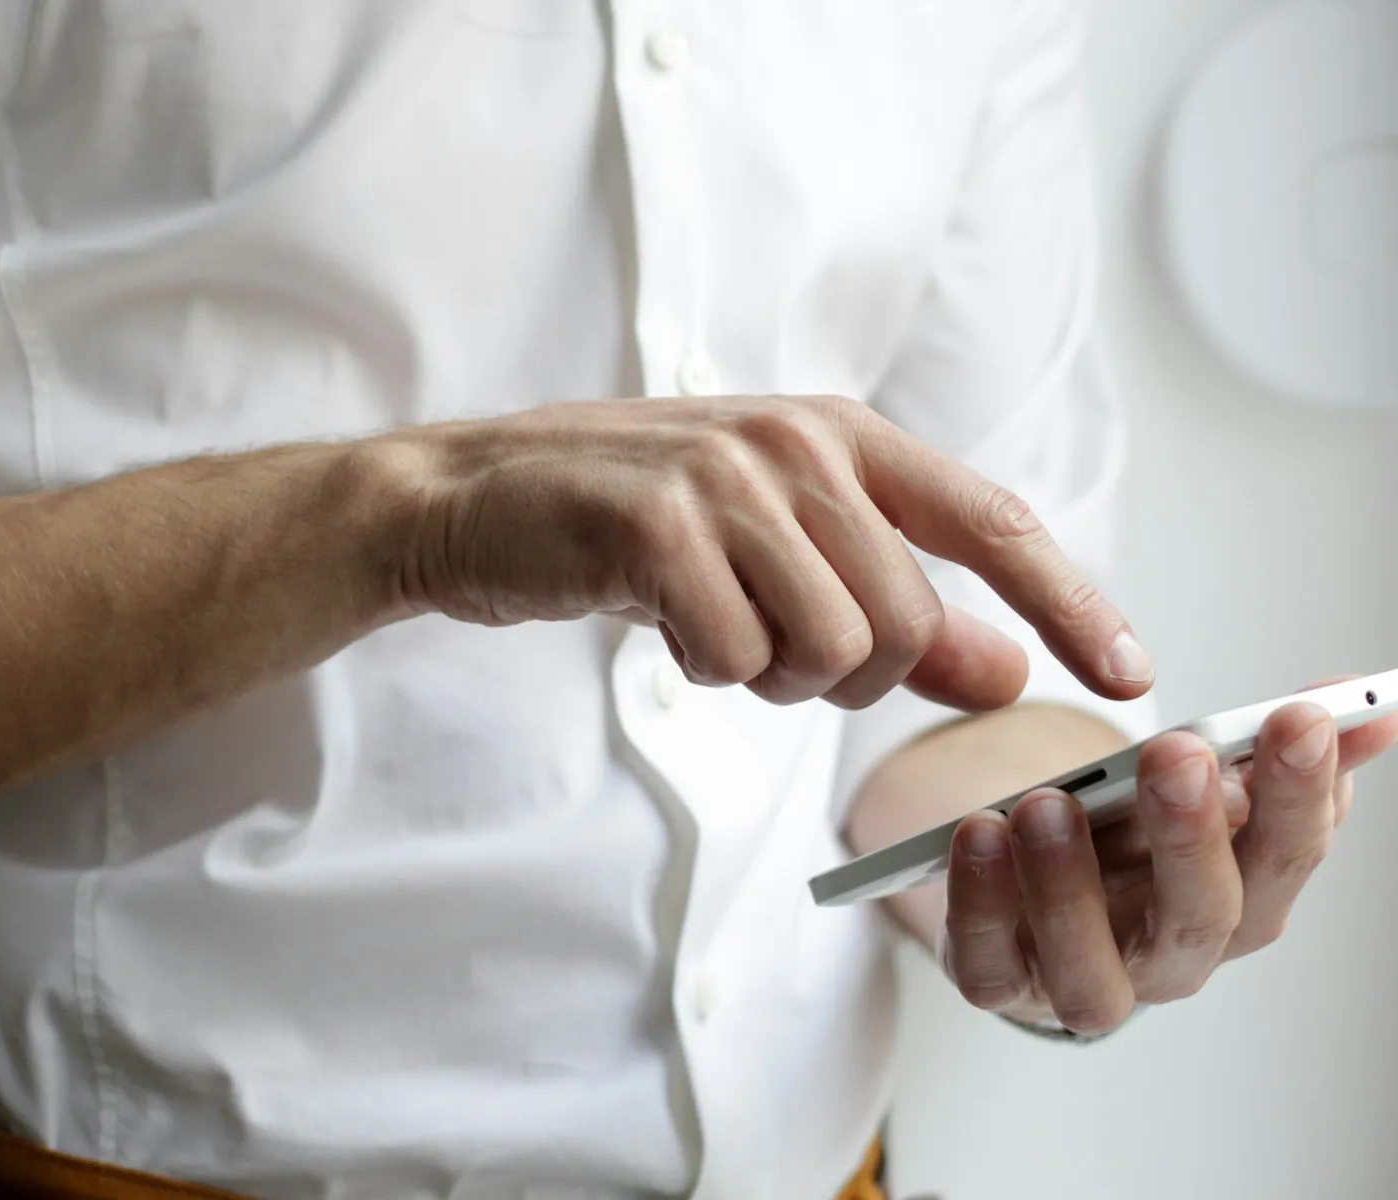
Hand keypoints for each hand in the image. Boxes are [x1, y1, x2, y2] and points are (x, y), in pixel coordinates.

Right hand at [395, 395, 1152, 711]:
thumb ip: (898, 608)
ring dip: (771, 675)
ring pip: (831, 649)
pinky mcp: (657, 526)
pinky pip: (736, 659)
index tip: (1130, 674)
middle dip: (848, 674)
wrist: (476, 498)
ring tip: (710, 624)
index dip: (1071, 602)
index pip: (992, 522)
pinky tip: (659, 620)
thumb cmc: (635, 525)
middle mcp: (797, 442)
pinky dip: (705, 671)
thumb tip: (1008, 673)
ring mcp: (726, 478)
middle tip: (767, 645)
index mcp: (842, 434)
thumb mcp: (778, 552)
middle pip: (906, 622)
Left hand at [939, 689, 1397, 1032]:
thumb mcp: (1196, 787)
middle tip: (1176, 754)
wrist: (1031, 892)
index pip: (1288, 856)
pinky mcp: (1000, 983)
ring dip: (1069, 884)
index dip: (1301, 793)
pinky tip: (977, 835)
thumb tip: (1366, 704)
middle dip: (1193, 834)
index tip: (1299, 717)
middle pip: (1202, 917)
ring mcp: (1083, 981)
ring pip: (1091, 967)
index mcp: (1239, 901)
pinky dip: (980, 904)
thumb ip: (1269, 749)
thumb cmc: (1127, 840)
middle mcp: (1172, 957)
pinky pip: (988, 965)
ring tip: (1047, 804)